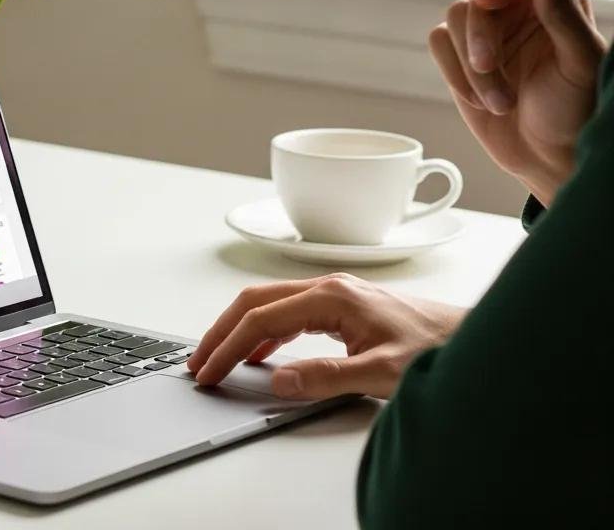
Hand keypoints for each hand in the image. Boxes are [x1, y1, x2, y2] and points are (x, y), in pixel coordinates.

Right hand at [185, 273, 464, 399]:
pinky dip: (264, 331)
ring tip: (219, 358)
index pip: (262, 318)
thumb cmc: (435, 349)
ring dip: (239, 330)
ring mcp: (332, 293)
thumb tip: (281, 381)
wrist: (470, 338)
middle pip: (255, 301)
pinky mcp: (339, 305)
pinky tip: (261, 354)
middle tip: (199, 362)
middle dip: (222, 331)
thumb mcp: (382, 373)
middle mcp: (327, 287)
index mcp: (331, 296)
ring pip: (268, 304)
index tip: (210, 372)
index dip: (230, 346)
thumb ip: (328, 377)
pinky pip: (287, 312)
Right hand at [429, 0, 606, 206]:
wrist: (546, 155)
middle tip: (487, 66)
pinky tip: (479, 101)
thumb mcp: (580, 65)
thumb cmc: (575, 110)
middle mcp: (517, 7)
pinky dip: (454, 73)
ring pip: (454, 20)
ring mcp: (485, 30)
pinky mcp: (458, 53)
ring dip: (471, 67)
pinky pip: (438, 43)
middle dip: (479, 34)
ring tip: (500, 103)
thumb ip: (566, 17)